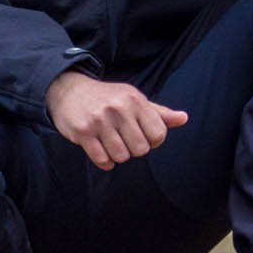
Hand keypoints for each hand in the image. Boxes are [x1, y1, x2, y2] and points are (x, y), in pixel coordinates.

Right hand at [46, 71, 187, 170]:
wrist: (69, 91)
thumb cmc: (108, 98)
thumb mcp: (134, 100)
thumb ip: (159, 113)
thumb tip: (184, 119)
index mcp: (135, 100)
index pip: (159, 134)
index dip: (153, 141)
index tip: (142, 135)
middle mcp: (118, 109)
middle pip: (141, 149)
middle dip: (134, 149)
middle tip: (124, 139)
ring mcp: (99, 120)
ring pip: (122, 157)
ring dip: (118, 155)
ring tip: (111, 143)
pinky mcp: (83, 132)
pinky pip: (102, 160)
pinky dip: (105, 161)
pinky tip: (101, 150)